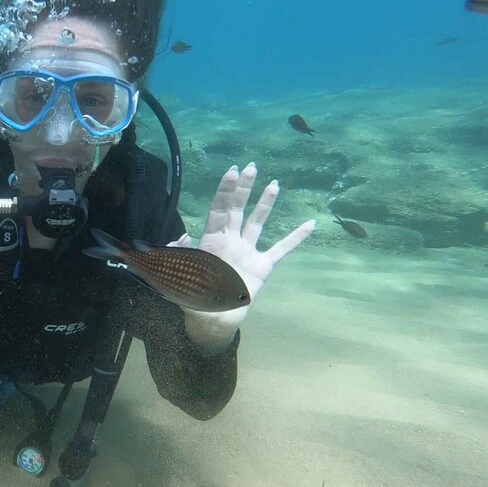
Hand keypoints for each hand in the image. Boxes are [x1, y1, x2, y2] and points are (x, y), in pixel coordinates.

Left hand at [180, 163, 314, 349]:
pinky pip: (282, 249)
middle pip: (237, 209)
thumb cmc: (194, 296)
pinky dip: (296, 237)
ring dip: (265, 204)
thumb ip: (177, 256)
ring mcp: (247, 252)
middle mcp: (230, 241)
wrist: (213, 319)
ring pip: (258, 223)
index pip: (218, 210)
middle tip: (251, 167)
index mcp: (210, 240)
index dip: (224, 191)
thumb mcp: (179, 274)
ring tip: (273, 184)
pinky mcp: (263, 266)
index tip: (232, 172)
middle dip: (243, 189)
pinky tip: (310, 224)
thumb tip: (180, 237)